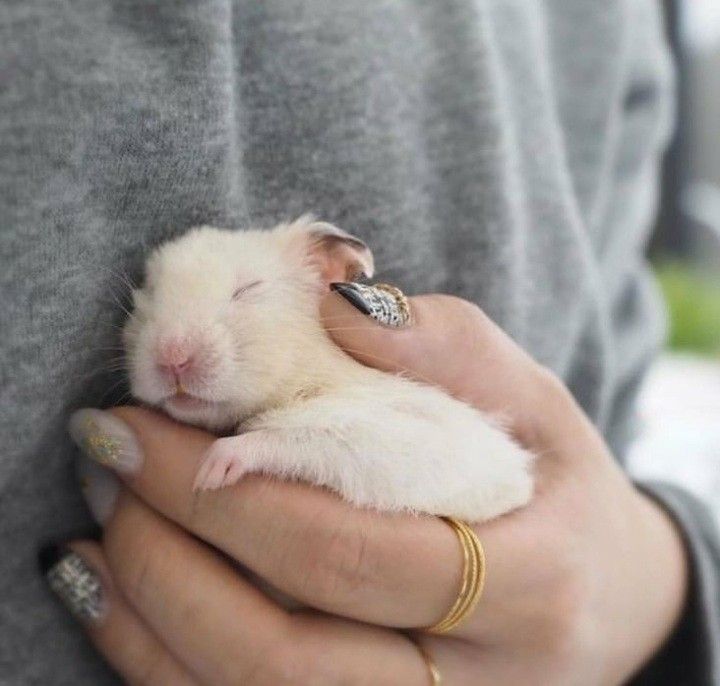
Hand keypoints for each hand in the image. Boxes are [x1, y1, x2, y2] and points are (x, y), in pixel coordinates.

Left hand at [47, 292, 687, 684]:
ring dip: (148, 617)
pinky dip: (162, 666)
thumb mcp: (535, 400)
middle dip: (169, 551)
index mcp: (529, 587)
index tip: (150, 429)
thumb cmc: (560, 485)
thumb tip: (332, 311)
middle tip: (108, 459)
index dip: (242, 496)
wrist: (602, 595)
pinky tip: (113, 599)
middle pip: (284, 653)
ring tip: (92, 530)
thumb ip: (445, 346)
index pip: (357, 555)